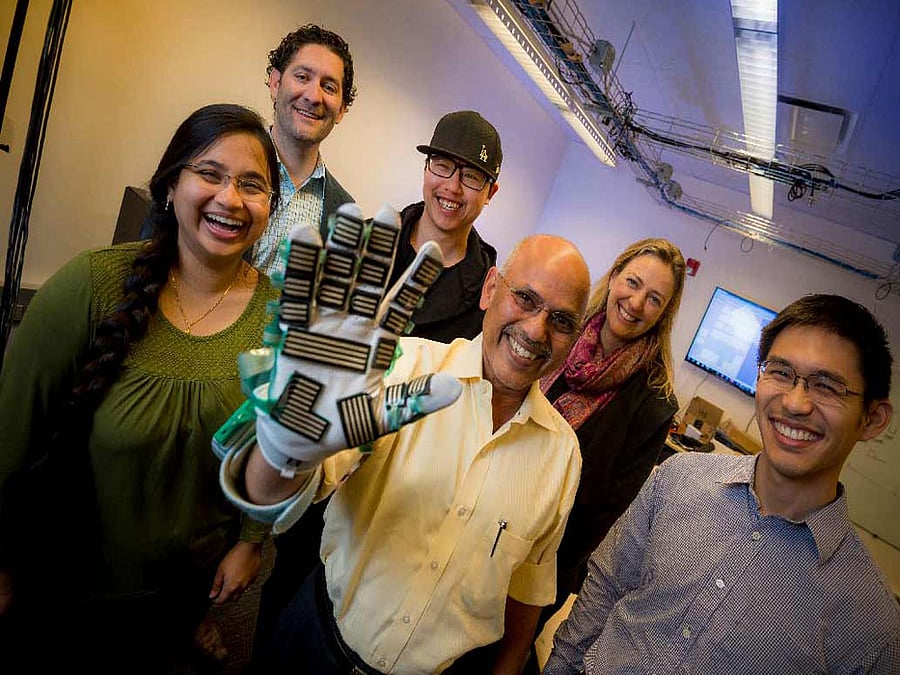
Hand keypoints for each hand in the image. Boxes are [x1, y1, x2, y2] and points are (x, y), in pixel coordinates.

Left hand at [208, 540, 261, 603]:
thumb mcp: (220, 570)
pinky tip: (240, 577)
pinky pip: (247, 585)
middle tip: (221, 592)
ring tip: (231, 584)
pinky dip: (242, 585)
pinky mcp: (254, 578)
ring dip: (235, 592)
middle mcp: (241, 588)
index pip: (222, 600)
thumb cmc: (234, 557)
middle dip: (226, 598)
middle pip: (232, 599)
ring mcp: (248, 583)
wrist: (249, 548)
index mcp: (231, 587)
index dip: (216, 600)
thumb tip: (212, 594)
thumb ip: (216, 584)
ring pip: (241, 593)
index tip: (214, 598)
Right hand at [214, 203, 461, 476]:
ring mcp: (324, 321)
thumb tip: (454, 388)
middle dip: (378, 246)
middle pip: (368, 276)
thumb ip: (416, 399)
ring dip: (343, 245)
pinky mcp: (295, 328)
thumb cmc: (344, 422)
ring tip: (351, 213)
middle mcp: (354, 321)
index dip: (418, 274)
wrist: (301, 438)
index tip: (435, 247)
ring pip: (336, 274)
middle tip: (388, 211)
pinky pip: (299, 292)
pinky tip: (307, 236)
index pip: (404, 299)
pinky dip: (303, 266)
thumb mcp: (386, 414)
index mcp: (380, 338)